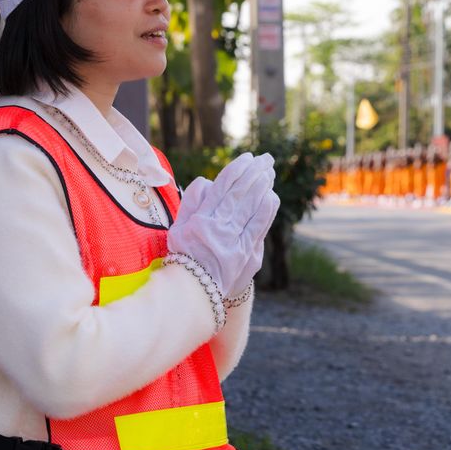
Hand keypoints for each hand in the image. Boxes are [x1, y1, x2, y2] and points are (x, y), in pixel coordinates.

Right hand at [167, 153, 274, 294]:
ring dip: (264, 186)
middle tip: (266, 158)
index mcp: (200, 221)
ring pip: (252, 207)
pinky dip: (267, 210)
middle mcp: (218, 229)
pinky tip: (272, 196)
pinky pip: (260, 226)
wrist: (196, 292)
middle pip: (241, 194)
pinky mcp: (248, 254)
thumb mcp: (178, 228)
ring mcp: (234, 242)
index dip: (237, 169)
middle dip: (255, 172)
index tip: (247, 157)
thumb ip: (191, 202)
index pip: (222, 187)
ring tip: (270, 172)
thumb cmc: (186, 255)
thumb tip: (207, 180)